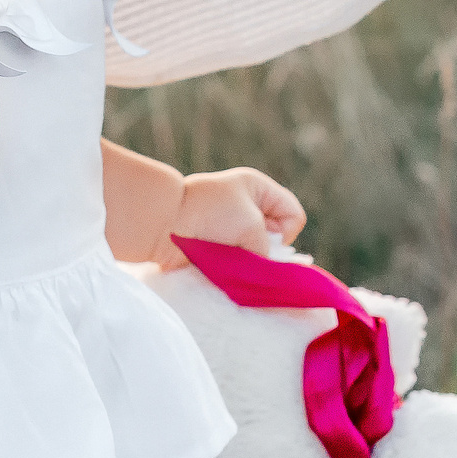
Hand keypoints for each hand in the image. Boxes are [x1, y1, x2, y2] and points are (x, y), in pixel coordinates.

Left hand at [152, 167, 306, 269]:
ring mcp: (229, 223)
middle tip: (244, 249)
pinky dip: (234, 264)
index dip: (284, 232)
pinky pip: (237, 257)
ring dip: (248, 258)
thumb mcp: (251, 228)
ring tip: (229, 258)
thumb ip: (268, 251)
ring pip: (256, 249)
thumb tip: (264, 270)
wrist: (163, 225)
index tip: (263, 237)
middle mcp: (245, 203)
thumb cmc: (210, 216)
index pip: (292, 214)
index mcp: (256, 187)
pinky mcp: (215, 241)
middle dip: (264, 247)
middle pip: (275, 234)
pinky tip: (222, 264)